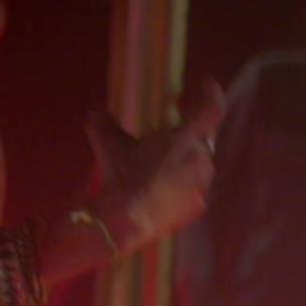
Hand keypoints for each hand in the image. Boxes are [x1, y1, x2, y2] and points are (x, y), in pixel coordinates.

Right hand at [84, 79, 226, 252]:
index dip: (212, 93)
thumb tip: (93, 110)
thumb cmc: (123, 176)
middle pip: (202, 138)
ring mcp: (203, 185)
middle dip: (188, 135)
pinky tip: (161, 190)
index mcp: (187, 138)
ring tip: (160, 167)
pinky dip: (181, 184)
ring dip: (184, 160)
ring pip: (199, 164)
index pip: (212, 108)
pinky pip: (194, 188)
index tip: (205, 84)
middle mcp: (202, 159)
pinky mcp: (199, 206)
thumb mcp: (110, 146)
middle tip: (169, 137)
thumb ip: (104, 124)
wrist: (125, 221)